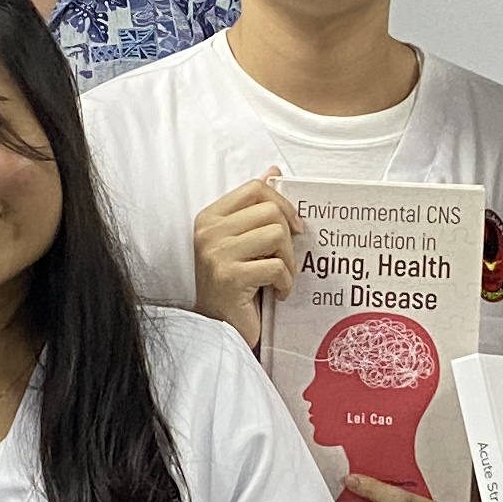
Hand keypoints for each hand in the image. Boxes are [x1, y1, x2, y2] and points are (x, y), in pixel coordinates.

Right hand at [190, 173, 294, 337]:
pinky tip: (277, 292)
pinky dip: (285, 282)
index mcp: (210, 217)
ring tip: (280, 277)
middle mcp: (208, 232)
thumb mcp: (242, 242)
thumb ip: (254, 208)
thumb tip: (273, 172)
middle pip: (270, 211)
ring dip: (288, 261)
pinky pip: (275, 267)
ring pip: (276, 235)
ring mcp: (216, 254)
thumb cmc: (233, 285)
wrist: (219, 328)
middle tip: (285, 259)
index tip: (294, 226)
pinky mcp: (229, 278)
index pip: (255, 188)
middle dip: (288, 238)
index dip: (282, 203)